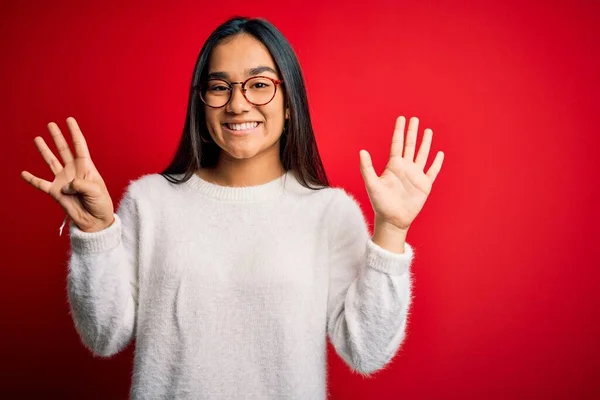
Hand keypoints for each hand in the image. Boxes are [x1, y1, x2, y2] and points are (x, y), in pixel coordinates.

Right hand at [21, 117, 114, 232]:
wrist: (95, 221)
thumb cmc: (100, 204)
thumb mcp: (96, 191)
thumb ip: (80, 184)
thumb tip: (65, 185)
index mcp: (86, 168)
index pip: (79, 146)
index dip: (74, 133)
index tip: (69, 119)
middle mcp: (73, 171)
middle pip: (64, 150)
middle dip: (58, 137)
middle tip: (51, 124)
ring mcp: (63, 181)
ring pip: (51, 162)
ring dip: (45, 150)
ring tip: (38, 138)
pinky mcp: (56, 193)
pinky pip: (41, 184)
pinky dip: (32, 179)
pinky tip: (23, 173)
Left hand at [359, 116, 443, 230]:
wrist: (392, 219)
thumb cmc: (380, 203)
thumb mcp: (371, 184)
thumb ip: (366, 168)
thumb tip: (361, 151)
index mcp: (393, 165)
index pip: (397, 144)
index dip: (399, 131)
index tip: (401, 118)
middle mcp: (405, 168)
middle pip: (410, 145)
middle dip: (412, 132)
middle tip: (414, 119)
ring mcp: (415, 175)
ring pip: (422, 155)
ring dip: (425, 143)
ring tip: (428, 130)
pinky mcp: (424, 185)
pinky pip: (432, 171)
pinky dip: (436, 162)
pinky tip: (439, 153)